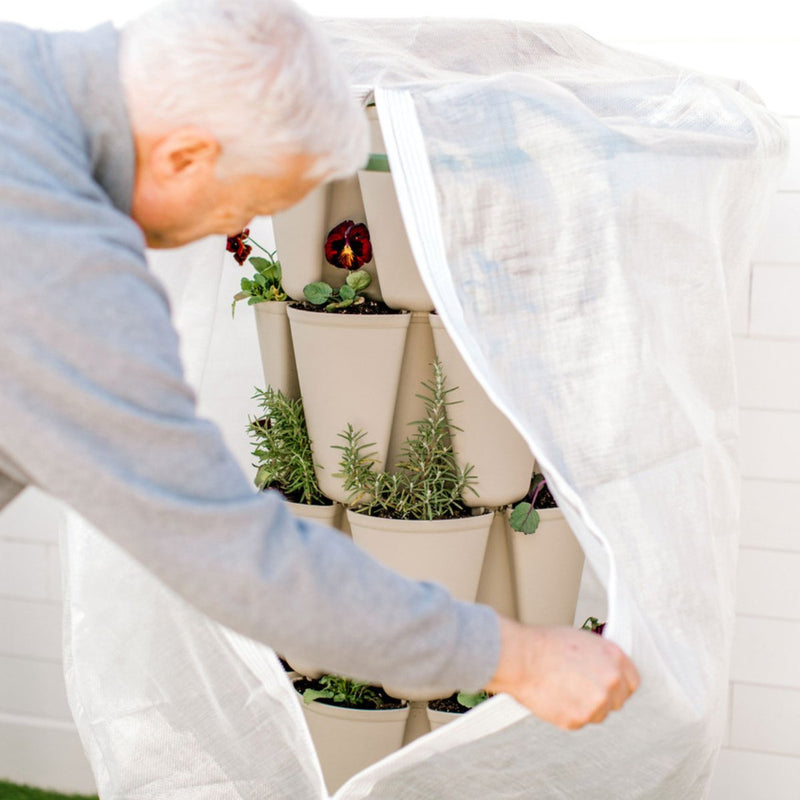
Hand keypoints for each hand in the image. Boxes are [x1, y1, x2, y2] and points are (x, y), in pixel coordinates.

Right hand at [485, 616, 639, 729]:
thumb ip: (601, 658)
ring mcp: (596, 702)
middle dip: (602, 697)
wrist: (522, 657)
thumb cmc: (545, 644)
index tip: (608, 685)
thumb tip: (605, 671)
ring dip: (586, 706)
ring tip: (563, 689)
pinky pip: (580, 721)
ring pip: (599, 714)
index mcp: (614, 657)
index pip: (633, 681)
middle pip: (618, 701)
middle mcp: (611, 681)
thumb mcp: (582, 640)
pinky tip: (555, 696)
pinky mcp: (579, 719)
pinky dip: (569, 713)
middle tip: (580, 687)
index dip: (619, 684)